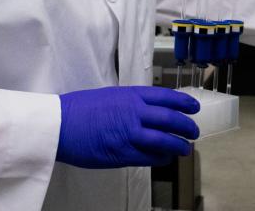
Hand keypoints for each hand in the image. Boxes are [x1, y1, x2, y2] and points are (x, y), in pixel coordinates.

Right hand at [56, 86, 199, 168]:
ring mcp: (130, 134)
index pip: (167, 97)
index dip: (184, 103)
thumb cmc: (80, 109)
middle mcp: (135, 113)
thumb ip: (131, 102)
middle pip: (171, 119)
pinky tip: (165, 158)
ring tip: (184, 148)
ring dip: (179, 145)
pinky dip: (162, 158)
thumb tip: (147, 110)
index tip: (193, 107)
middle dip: (187, 126)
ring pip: (165, 140)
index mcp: (131, 95)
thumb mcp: (110, 96)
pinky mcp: (123, 153)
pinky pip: (150, 157)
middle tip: (194, 131)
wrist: (60, 124)